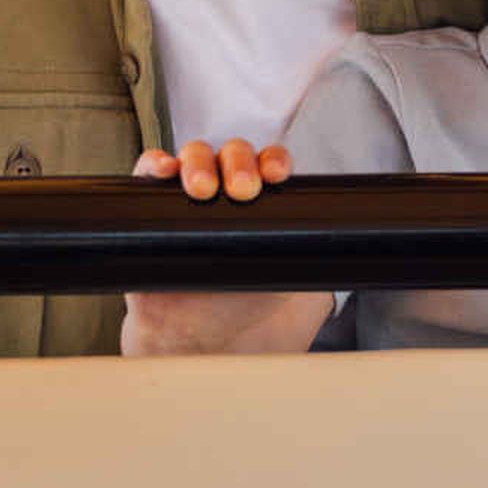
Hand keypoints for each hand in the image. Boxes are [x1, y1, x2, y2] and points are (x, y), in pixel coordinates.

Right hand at [119, 141, 331, 356]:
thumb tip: (337, 239)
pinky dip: (156, 164)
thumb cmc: (239, 300)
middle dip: (240, 163)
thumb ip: (304, 249)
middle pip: (233, 154)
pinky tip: (165, 170)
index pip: (268, 163)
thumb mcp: (282, 273)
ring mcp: (186, 192)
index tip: (278, 175)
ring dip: (200, 163)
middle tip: (243, 188)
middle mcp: (223, 188)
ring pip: (195, 156)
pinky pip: (150, 170)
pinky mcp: (150, 202)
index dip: (274, 161)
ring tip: (204, 188)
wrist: (195, 333)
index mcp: (259, 198)